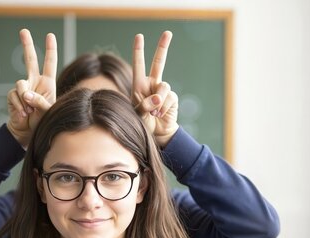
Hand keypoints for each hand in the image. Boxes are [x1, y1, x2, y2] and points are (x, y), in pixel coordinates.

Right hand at [6, 29, 56, 147]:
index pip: (49, 64)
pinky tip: (23, 114)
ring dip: (25, 98)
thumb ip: (39, 101)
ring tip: (29, 111)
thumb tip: (26, 93)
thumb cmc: (41, 121)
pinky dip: (19, 106)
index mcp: (47, 84)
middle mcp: (34, 82)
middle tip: (23, 31)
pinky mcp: (13, 95)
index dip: (50, 50)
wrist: (26, 132)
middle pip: (30, 60)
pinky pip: (14, 96)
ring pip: (21, 84)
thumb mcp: (47, 111)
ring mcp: (23, 88)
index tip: (50, 35)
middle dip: (27, 45)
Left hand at [132, 31, 178, 147]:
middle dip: (163, 47)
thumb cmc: (142, 123)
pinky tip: (159, 115)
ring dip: (157, 101)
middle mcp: (152, 84)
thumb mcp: (137, 114)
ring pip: (163, 86)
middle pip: (159, 62)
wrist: (156, 134)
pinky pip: (168, 99)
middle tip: (168, 32)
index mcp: (139, 85)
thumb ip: (144, 105)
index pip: (139, 65)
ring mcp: (163, 90)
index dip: (139, 51)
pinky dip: (163, 108)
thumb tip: (157, 98)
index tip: (139, 36)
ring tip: (153, 113)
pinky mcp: (172, 97)